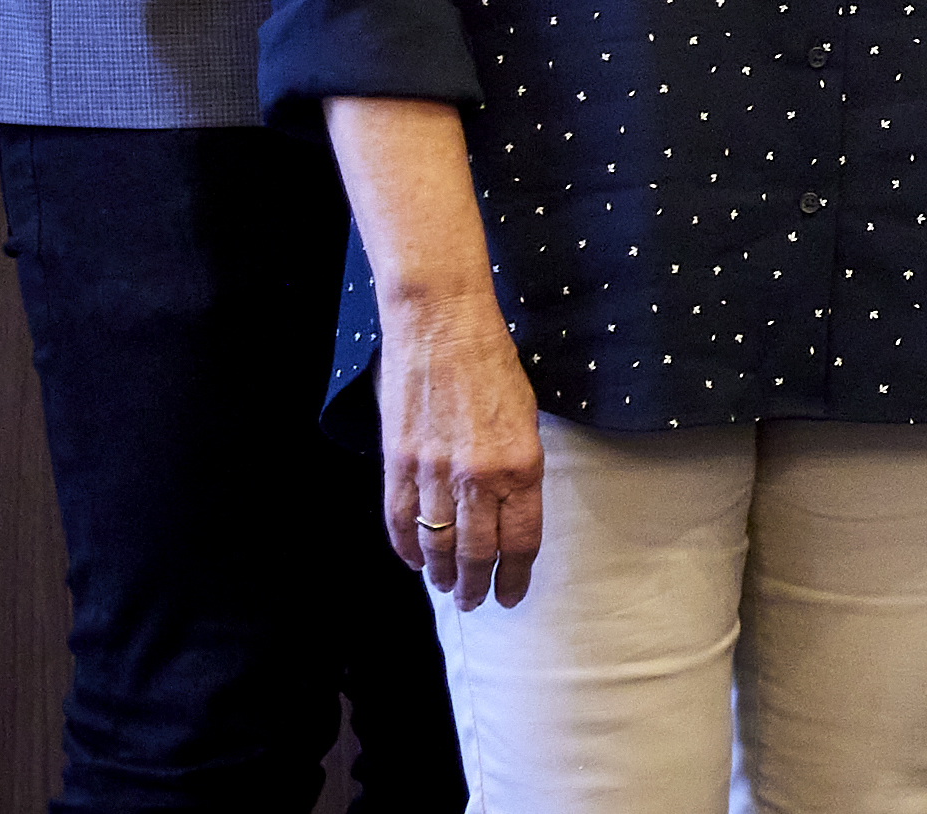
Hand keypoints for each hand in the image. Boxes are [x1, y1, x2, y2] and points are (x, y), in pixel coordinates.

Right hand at [374, 287, 546, 606]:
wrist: (442, 325)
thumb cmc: (493, 364)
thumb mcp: (527, 416)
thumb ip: (518, 467)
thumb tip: (510, 510)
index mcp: (522, 464)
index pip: (521, 539)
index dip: (516, 575)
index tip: (512, 595)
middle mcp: (479, 476)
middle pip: (479, 552)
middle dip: (478, 585)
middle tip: (477, 602)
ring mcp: (434, 472)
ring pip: (439, 543)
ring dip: (444, 574)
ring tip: (448, 589)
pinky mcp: (399, 463)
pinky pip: (400, 521)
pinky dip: (408, 548)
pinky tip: (416, 562)